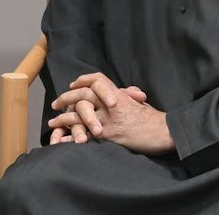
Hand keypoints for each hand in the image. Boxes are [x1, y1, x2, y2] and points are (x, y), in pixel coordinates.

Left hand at [48, 72, 170, 153]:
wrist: (165, 132)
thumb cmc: (153, 119)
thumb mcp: (139, 103)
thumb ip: (128, 96)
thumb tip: (126, 91)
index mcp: (118, 94)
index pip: (96, 79)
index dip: (82, 80)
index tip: (72, 84)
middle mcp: (111, 103)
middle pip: (83, 94)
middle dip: (66, 98)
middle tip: (55, 104)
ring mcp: (109, 118)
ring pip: (81, 113)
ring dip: (64, 118)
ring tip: (53, 123)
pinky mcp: (110, 134)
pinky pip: (86, 134)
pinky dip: (73, 136)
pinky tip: (63, 139)